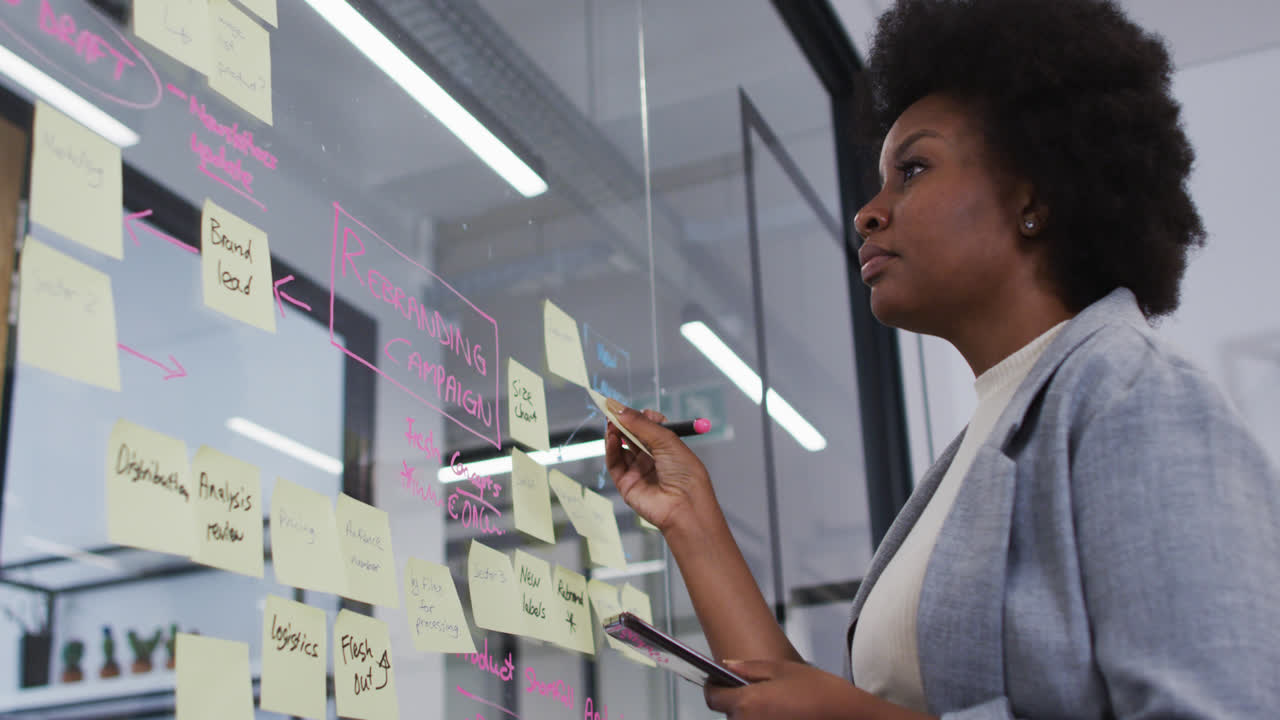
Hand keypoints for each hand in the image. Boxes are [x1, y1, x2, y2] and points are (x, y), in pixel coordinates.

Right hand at [603, 400, 716, 533]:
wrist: (685, 506)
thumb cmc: (685, 473)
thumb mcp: (666, 440)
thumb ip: (640, 423)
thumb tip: (619, 408)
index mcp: (669, 447)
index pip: (650, 427)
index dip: (639, 416)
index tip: (627, 407)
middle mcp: (654, 458)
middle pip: (633, 436)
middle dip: (623, 423)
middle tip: (611, 410)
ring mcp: (639, 471)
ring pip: (621, 448)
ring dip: (615, 434)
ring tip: (611, 423)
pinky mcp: (627, 484)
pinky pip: (615, 463)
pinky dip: (611, 449)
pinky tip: (612, 437)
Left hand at [705, 660, 936, 719]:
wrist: (850, 717)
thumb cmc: (820, 691)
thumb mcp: (784, 670)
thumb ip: (750, 668)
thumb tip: (726, 665)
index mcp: (748, 702)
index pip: (713, 698)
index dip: (713, 686)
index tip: (717, 680)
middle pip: (730, 712)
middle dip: (738, 699)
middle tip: (758, 688)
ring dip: (753, 713)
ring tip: (777, 702)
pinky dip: (766, 719)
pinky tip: (784, 712)